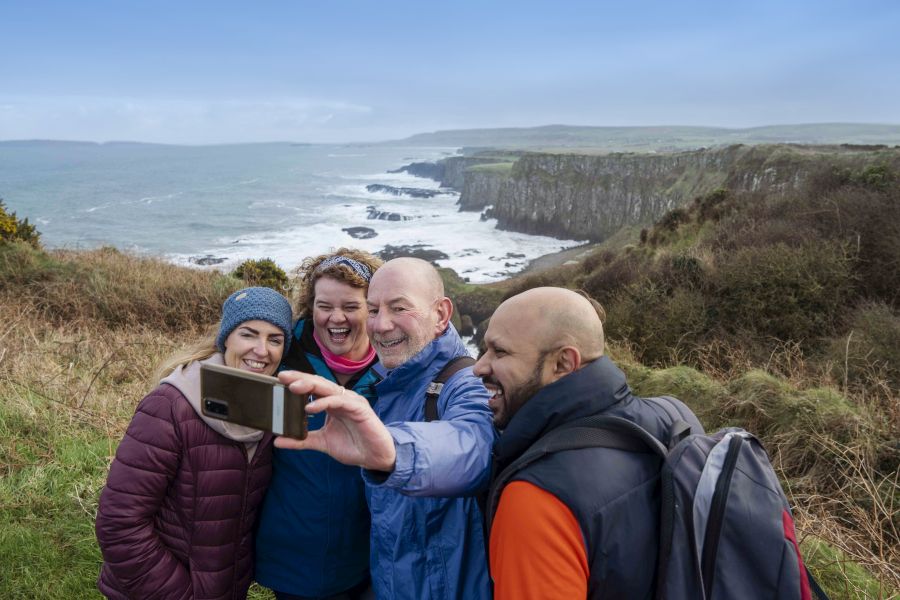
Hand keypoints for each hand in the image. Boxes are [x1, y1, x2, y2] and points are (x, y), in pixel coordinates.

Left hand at [274, 371, 396, 471]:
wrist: (374, 458)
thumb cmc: (353, 446)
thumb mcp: (322, 443)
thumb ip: (301, 440)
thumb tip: (277, 441)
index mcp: (332, 403)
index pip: (312, 388)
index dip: (297, 382)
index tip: (279, 380)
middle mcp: (341, 399)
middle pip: (318, 383)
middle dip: (300, 378)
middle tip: (282, 376)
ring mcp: (351, 401)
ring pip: (328, 388)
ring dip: (310, 386)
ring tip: (293, 388)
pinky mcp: (360, 408)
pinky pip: (340, 401)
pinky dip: (325, 402)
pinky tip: (310, 407)